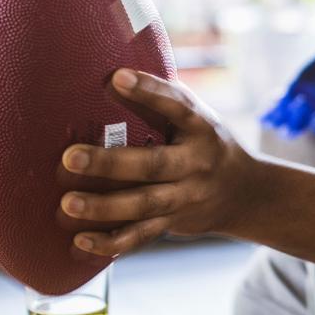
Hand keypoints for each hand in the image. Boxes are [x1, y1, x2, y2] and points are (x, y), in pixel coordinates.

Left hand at [57, 69, 258, 255]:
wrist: (246, 194)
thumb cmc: (207, 143)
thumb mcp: (198, 119)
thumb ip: (164, 102)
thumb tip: (114, 72)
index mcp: (202, 129)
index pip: (177, 106)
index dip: (149, 92)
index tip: (117, 78)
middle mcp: (197, 164)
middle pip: (152, 164)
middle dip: (109, 163)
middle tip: (69, 156)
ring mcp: (186, 198)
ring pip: (142, 205)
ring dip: (103, 207)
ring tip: (68, 203)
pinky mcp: (173, 224)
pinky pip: (141, 237)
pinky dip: (111, 243)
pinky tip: (81, 241)